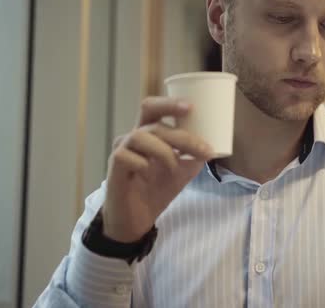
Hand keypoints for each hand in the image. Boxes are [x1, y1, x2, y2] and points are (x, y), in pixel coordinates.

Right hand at [102, 97, 214, 242]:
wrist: (137, 220)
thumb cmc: (156, 190)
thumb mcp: (182, 172)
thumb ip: (194, 158)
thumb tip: (210, 148)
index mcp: (150, 134)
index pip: (155, 108)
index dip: (169, 103)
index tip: (191, 107)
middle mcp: (133, 137)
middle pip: (151, 118)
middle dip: (180, 133)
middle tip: (201, 148)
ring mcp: (121, 150)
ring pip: (141, 136)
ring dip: (164, 151)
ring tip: (175, 169)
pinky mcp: (113, 166)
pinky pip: (126, 156)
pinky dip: (143, 165)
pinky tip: (149, 176)